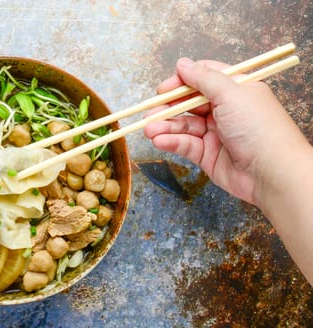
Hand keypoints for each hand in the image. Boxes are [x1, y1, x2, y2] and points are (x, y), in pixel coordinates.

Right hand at [143, 57, 304, 205]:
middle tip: (150, 112)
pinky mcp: (207, 155)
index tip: (164, 88)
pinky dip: (170, 142)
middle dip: (167, 107)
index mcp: (235, 90)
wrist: (271, 172)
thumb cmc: (259, 128)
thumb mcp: (231, 93)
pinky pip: (184, 144)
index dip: (181, 81)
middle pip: (188, 103)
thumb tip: (182, 64)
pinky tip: (159, 140)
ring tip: (148, 129)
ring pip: (183, 125)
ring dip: (164, 126)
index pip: (203, 78)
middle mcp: (225, 110)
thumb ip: (203, 78)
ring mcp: (215, 133)